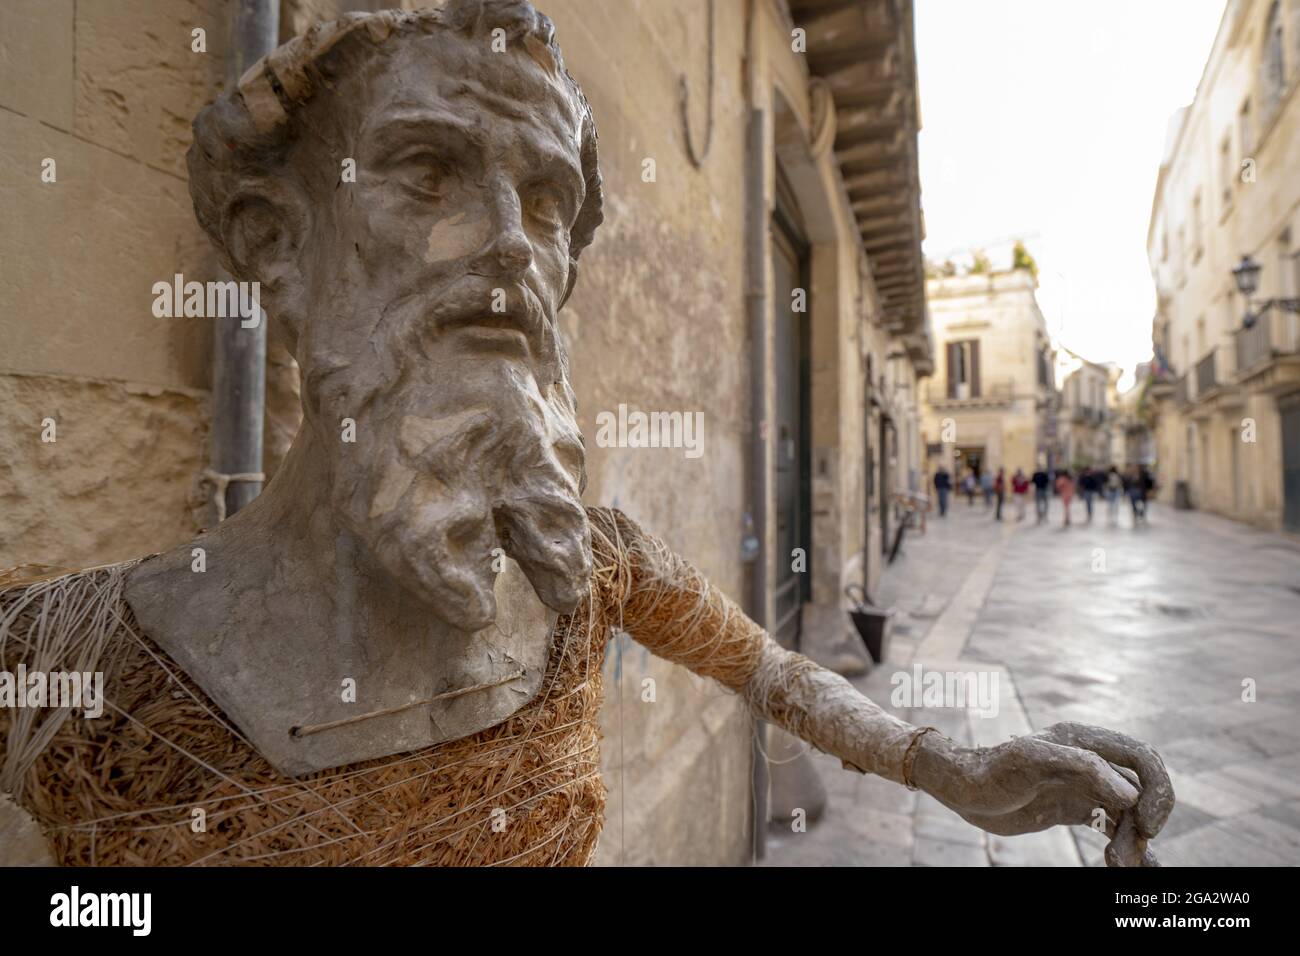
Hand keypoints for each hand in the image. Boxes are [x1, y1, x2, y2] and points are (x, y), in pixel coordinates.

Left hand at [912, 721, 1173, 865]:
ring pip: (1129, 813)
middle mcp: (1090, 762)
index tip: (1145, 826)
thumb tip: (1130, 795)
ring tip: (1118, 865)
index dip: (1156, 791)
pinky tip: (1128, 866)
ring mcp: (1084, 786)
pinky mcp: (1074, 808)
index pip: (1142, 759)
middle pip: (1141, 790)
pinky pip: (1113, 825)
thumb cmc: (990, 769)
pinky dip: (1127, 845)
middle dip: (1143, 823)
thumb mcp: (1030, 761)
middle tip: (1128, 855)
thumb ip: (1081, 768)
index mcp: (1084, 741)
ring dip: (1133, 840)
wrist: (961, 788)